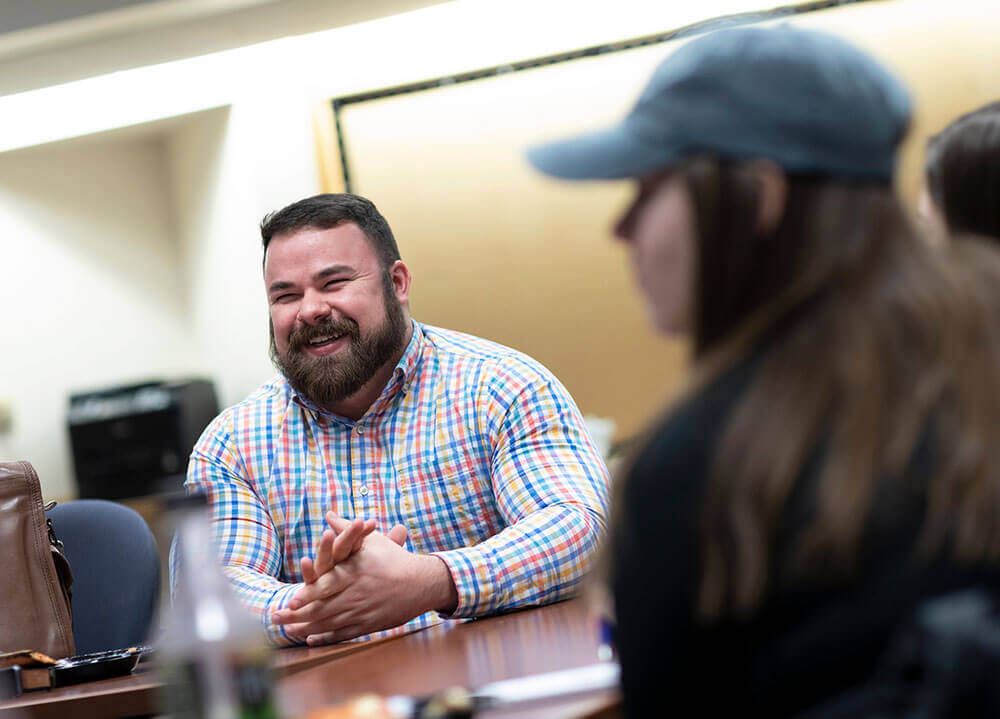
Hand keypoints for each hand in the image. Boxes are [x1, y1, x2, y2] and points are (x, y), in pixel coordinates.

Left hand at [272, 520, 457, 644]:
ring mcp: (362, 611)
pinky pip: (343, 633)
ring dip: (306, 627)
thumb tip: (329, 515)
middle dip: (297, 614)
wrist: (422, 583)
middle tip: (276, 617)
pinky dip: (326, 637)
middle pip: (322, 608)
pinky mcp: (368, 625)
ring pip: (329, 623)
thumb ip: (346, 529)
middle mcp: (356, 594)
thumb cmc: (394, 559)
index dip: (308, 594)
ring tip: (287, 629)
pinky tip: (311, 638)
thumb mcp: (371, 540)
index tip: (290, 599)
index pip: (326, 585)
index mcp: (354, 573)